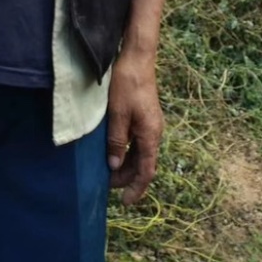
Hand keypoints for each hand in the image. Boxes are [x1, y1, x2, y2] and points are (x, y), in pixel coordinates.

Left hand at [106, 49, 164, 204]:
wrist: (137, 59)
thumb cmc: (127, 85)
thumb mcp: (118, 114)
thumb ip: (116, 141)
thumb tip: (114, 165)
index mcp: (150, 135)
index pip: (146, 171)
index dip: (136, 188)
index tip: (125, 201)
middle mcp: (154, 132)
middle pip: (143, 163)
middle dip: (127, 177)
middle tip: (107, 185)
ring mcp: (150, 124)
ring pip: (140, 153)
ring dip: (126, 164)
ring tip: (108, 171)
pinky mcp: (145, 116)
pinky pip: (138, 141)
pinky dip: (127, 151)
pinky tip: (115, 150)